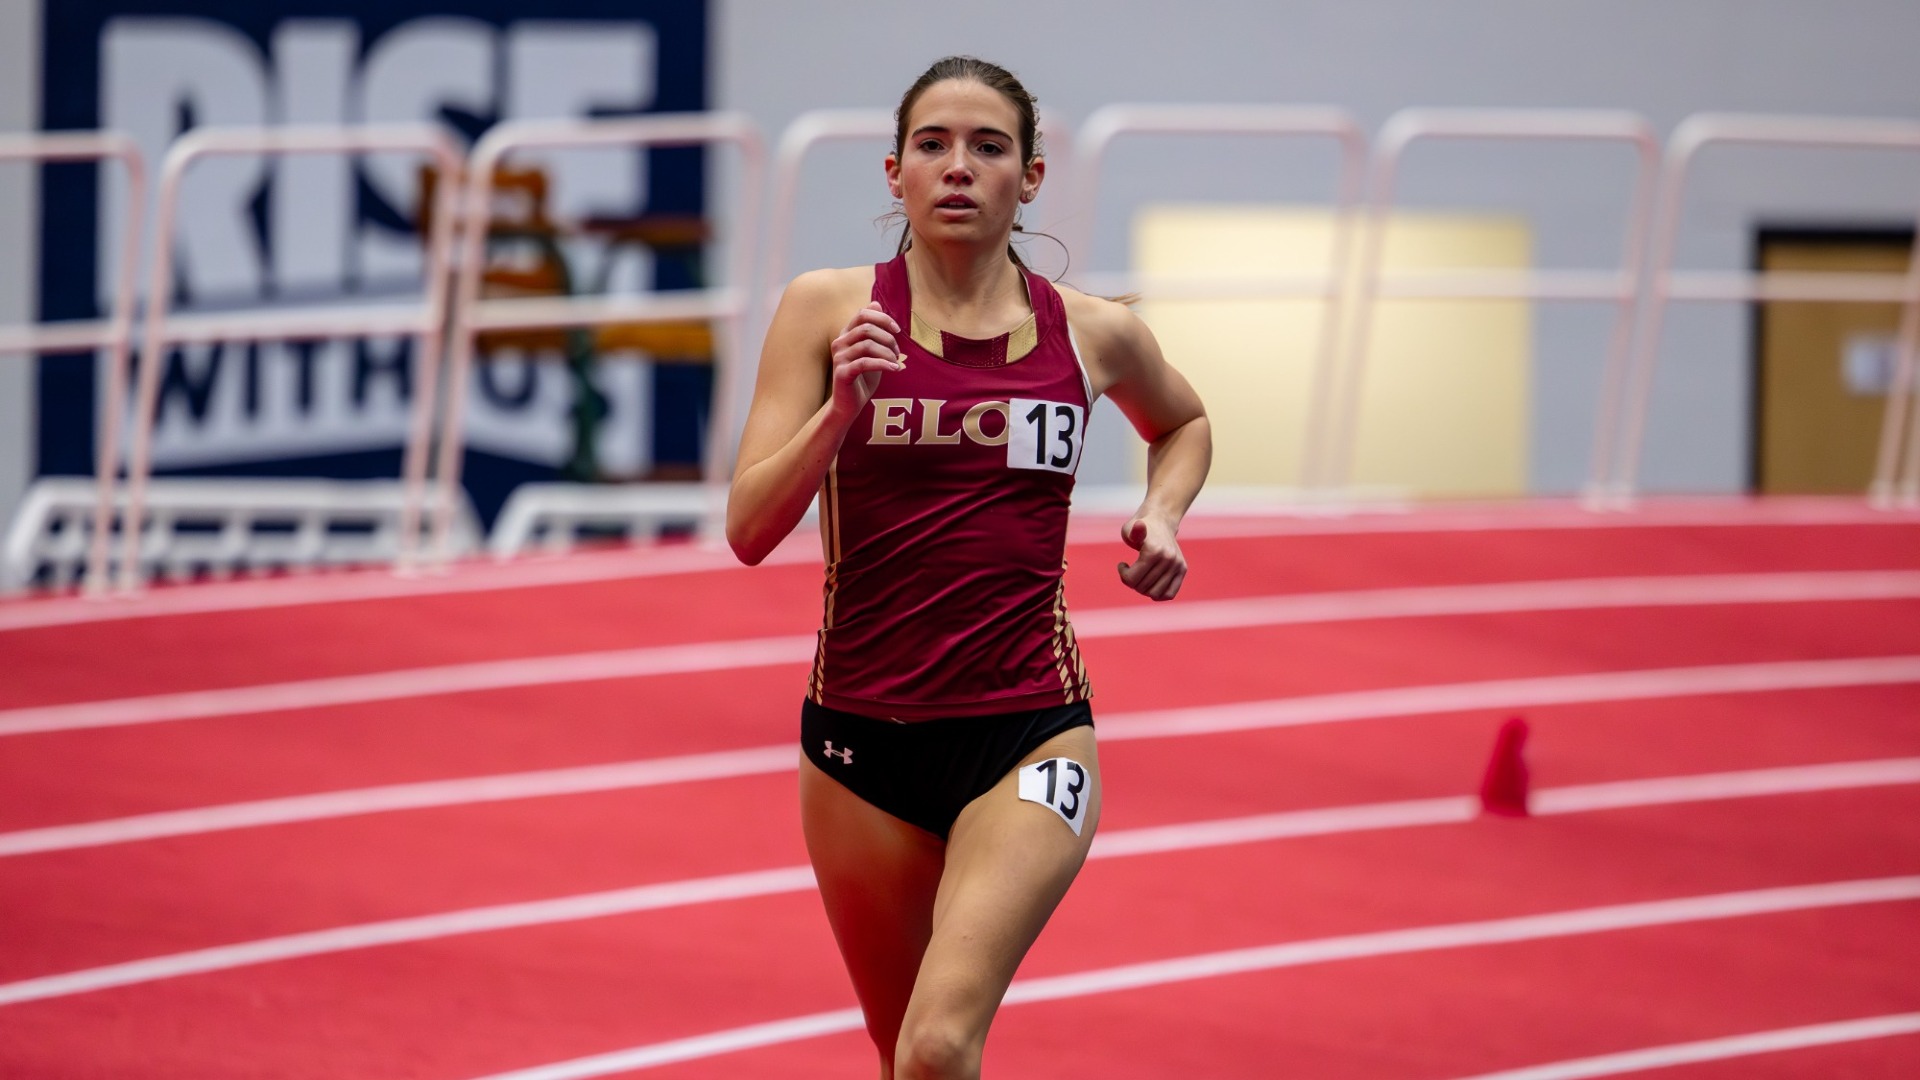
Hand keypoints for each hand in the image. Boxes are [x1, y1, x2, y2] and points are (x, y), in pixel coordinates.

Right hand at [828, 301, 905, 416]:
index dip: (883, 318)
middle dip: (888, 338)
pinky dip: (884, 364)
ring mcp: (839, 357)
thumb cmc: (863, 377)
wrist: (850, 404)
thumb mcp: (871, 350)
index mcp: (846, 334)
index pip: (863, 314)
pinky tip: (896, 369)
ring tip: (896, 363)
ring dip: (887, 353)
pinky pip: (865, 363)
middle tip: (898, 352)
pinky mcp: (842, 373)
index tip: (898, 330)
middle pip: (866, 328)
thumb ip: (873, 329)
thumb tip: (875, 303)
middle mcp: (839, 342)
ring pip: (867, 345)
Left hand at [1117, 515, 1186, 600]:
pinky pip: (1170, 594)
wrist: (1160, 520)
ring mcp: (1177, 565)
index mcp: (1154, 551)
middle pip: (1142, 588)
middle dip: (1132, 582)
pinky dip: (1158, 594)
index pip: (1131, 580)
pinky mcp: (1182, 569)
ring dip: (1144, 589)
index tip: (1123, 565)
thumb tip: (1139, 526)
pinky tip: (1150, 584)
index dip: (1123, 575)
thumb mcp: (1130, 528)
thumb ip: (1132, 532)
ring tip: (1141, 577)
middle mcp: (1168, 559)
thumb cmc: (1139, 526)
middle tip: (1131, 570)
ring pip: (1155, 594)